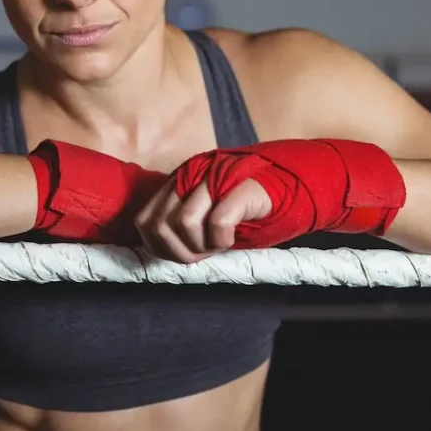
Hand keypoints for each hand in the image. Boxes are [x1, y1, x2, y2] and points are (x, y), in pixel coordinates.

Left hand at [133, 176, 272, 263]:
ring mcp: (214, 178)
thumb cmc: (240, 209)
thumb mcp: (203, 214)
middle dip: (179, 251)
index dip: (158, 247)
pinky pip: (217, 222)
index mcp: (176, 182)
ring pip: (184, 222)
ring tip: (218, 245)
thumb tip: (158, 249)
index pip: (144, 220)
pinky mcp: (240, 188)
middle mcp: (190, 175)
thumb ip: (178, 224)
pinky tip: (231, 239)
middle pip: (161, 224)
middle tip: (203, 254)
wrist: (286, 187)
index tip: (181, 255)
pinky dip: (221, 240)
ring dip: (200, 245)